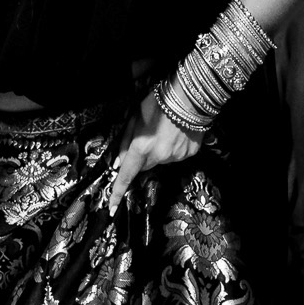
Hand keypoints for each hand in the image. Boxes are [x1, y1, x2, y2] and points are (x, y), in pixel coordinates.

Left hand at [104, 90, 201, 207]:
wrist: (191, 96)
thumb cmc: (158, 102)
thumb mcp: (134, 118)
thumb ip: (125, 142)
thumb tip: (118, 164)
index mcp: (141, 147)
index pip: (126, 175)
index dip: (118, 192)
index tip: (112, 208)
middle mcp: (158, 156)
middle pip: (144, 166)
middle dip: (141, 157)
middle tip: (147, 138)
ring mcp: (176, 157)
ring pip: (160, 161)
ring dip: (158, 152)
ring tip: (165, 131)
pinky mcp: (189, 153)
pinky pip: (176, 156)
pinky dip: (173, 148)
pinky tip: (177, 134)